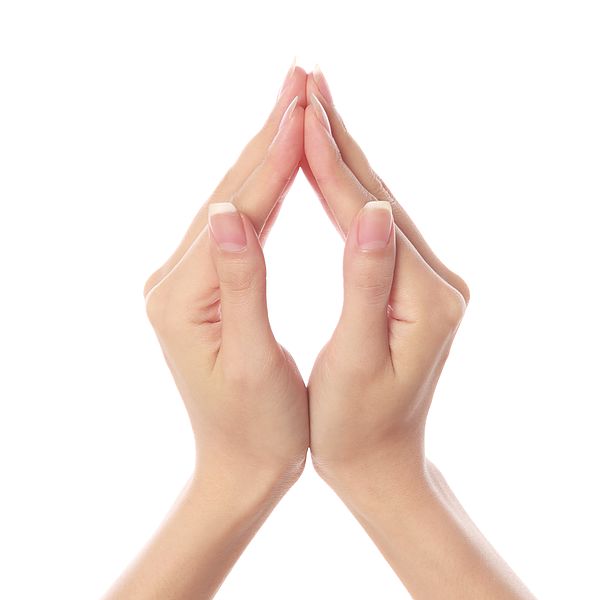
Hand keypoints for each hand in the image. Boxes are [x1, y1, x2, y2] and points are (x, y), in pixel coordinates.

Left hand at [143, 74, 308, 484]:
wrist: (239, 464)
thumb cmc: (258, 427)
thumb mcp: (253, 360)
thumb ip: (241, 283)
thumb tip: (231, 211)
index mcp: (183, 298)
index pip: (239, 212)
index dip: (276, 159)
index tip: (306, 107)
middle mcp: (174, 281)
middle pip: (229, 193)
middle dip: (266, 135)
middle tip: (298, 78)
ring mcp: (184, 281)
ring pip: (231, 202)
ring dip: (262, 152)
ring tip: (292, 107)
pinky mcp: (201, 286)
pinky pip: (234, 224)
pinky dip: (259, 187)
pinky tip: (275, 166)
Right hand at [303, 72, 467, 484]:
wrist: (382, 461)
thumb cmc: (355, 427)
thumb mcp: (356, 360)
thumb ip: (367, 284)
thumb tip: (375, 209)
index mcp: (427, 300)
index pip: (369, 216)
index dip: (330, 165)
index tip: (300, 113)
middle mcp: (440, 283)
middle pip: (382, 199)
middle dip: (341, 142)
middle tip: (311, 83)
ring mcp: (432, 283)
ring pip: (381, 207)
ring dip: (346, 160)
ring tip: (317, 111)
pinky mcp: (417, 287)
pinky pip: (380, 230)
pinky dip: (352, 194)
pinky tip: (334, 172)